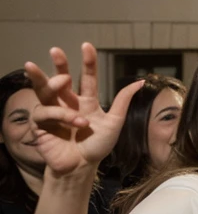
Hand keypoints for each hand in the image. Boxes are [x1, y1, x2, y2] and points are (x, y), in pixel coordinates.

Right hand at [24, 43, 142, 175]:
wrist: (82, 167)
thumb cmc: (97, 146)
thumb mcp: (114, 122)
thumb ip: (123, 101)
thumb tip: (140, 81)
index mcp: (86, 101)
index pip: (87, 78)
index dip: (87, 62)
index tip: (86, 46)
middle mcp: (68, 103)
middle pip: (60, 79)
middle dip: (58, 64)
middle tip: (56, 50)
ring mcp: (53, 112)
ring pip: (44, 90)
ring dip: (51, 81)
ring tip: (64, 81)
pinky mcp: (41, 124)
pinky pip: (45, 111)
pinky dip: (60, 114)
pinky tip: (73, 121)